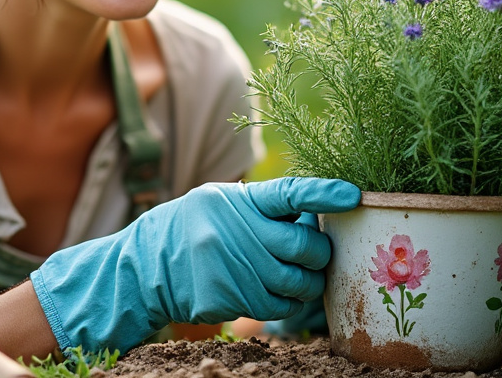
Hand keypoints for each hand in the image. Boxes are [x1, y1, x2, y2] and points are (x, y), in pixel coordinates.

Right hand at [29, 177, 360, 351]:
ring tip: (298, 277)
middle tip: (316, 254)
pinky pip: (276, 308)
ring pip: (298, 284)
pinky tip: (272, 294)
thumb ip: (266, 208)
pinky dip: (284, 305)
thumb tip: (314, 218)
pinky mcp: (227, 298)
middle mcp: (238, 231)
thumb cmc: (195, 227)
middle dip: (320, 254)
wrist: (146, 264)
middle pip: (307, 247)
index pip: (291, 192)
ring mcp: (232, 267)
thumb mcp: (224, 203)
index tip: (355, 195)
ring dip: (308, 285)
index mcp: (240, 200)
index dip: (325, 193)